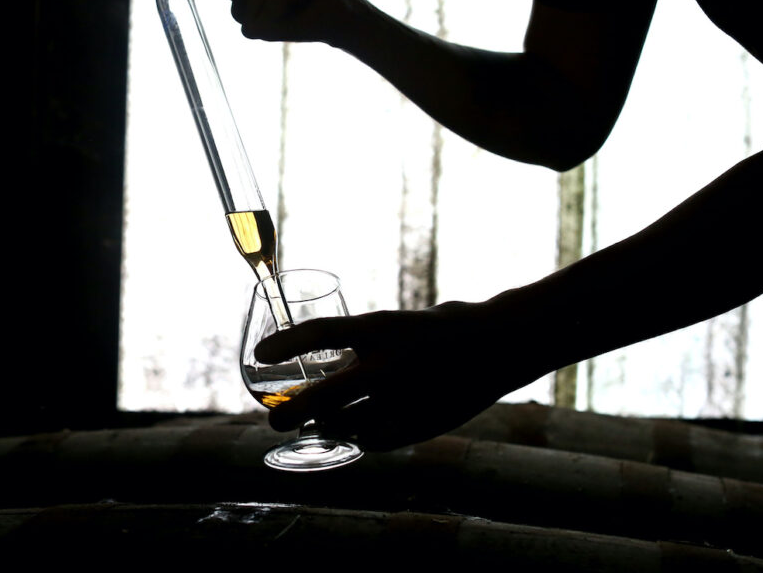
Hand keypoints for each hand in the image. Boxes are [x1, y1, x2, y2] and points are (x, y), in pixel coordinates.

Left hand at [255, 301, 549, 450]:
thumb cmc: (447, 327)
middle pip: (323, 398)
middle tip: (274, 420)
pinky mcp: (420, 426)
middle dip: (291, 413)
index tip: (258, 355)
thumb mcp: (401, 322)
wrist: (503, 346)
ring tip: (316, 426)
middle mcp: (389, 366)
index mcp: (383, 328)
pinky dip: (361, 438)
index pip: (320, 333)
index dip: (285, 344)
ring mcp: (405, 400)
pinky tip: (355, 434)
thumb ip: (366, 341)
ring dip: (327, 428)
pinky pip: (376, 440)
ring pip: (348, 426)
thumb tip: (326, 354)